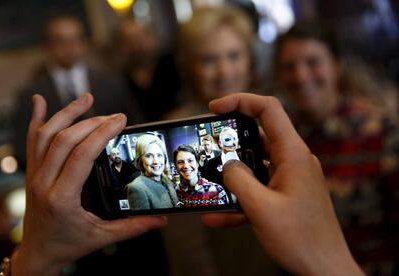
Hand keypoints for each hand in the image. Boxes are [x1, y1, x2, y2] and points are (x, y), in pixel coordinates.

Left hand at [12, 93, 166, 275]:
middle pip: (64, 139)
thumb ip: (133, 227)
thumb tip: (161, 219)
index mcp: (62, 198)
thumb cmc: (67, 245)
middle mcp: (43, 183)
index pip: (82, 155)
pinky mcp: (31, 172)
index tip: (119, 120)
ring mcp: (33, 175)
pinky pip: (31, 141)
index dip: (102, 133)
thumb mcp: (102, 238)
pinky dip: (35, 119)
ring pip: (45, 135)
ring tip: (86, 98)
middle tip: (114, 116)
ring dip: (66, 113)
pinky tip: (39, 101)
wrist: (36, 253)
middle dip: (92, 122)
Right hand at [201, 93, 362, 275]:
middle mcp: (292, 161)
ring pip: (254, 164)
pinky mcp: (285, 195)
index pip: (268, 109)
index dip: (240, 100)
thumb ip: (238, 180)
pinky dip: (238, 198)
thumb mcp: (261, 207)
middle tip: (207, 147)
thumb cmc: (301, 239)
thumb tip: (227, 165)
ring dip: (231, 173)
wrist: (324, 269)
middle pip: (257, 135)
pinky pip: (257, 188)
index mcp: (292, 154)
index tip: (214, 107)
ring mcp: (289, 178)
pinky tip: (216, 215)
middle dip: (229, 141)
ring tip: (208, 182)